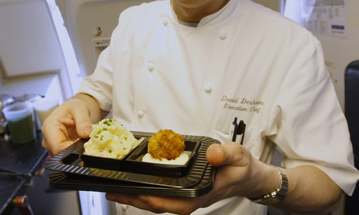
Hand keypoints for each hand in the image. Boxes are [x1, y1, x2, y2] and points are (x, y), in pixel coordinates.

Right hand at [41, 94, 103, 155]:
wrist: (73, 110)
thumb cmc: (73, 107)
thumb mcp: (80, 108)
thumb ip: (83, 121)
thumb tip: (87, 134)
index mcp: (49, 128)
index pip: (57, 147)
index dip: (72, 150)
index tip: (86, 147)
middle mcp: (47, 139)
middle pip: (60, 154)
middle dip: (75, 152)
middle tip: (89, 145)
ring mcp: (52, 146)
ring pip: (63, 157)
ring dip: (76, 152)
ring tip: (85, 143)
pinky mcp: (58, 150)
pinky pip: (67, 156)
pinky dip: (76, 152)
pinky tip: (82, 145)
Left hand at [106, 142, 273, 213]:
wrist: (248, 176)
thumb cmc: (242, 168)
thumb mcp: (237, 156)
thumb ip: (225, 154)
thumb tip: (212, 155)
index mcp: (199, 195)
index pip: (168, 202)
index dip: (147, 198)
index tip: (130, 193)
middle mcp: (189, 199)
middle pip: (155, 203)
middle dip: (133, 199)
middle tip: (111, 191)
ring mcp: (186, 197)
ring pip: (156, 200)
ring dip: (135, 196)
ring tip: (115, 190)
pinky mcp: (184, 191)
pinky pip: (161, 194)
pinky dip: (145, 190)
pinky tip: (135, 183)